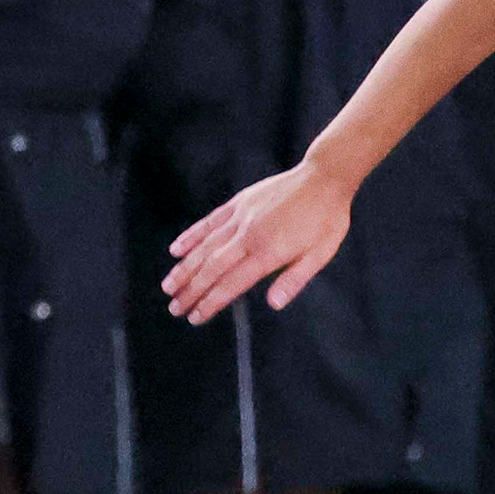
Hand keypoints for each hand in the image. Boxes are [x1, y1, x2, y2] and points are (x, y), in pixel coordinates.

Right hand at [165, 160, 356, 321]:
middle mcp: (248, 235)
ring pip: (204, 246)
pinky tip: (175, 250)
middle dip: (191, 291)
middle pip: (211, 268)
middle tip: (174, 309)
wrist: (324, 177)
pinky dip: (191, 236)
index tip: (195, 316)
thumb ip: (295, 279)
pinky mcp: (238, 203)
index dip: (211, 302)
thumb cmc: (327, 219)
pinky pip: (209, 222)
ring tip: (167, 286)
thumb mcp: (320, 253)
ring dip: (184, 268)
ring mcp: (240, 217)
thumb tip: (274, 304)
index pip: (232, 284)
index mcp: (269, 252)